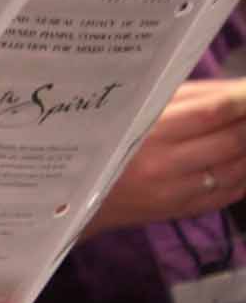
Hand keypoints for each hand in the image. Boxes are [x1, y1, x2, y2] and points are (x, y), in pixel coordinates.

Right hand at [88, 78, 245, 235]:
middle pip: (231, 140)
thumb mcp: (129, 113)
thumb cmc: (99, 143)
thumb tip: (231, 91)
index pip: (210, 113)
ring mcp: (177, 192)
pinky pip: (230, 192)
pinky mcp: (183, 211)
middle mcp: (165, 166)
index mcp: (148, 134)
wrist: (74, 198)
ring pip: (237, 168)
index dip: (241, 101)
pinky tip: (245, 160)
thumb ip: (178, 100)